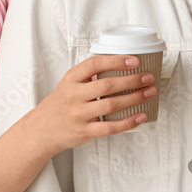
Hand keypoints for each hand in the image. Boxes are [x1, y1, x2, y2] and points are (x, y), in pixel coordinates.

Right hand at [27, 55, 156, 155]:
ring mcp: (79, 115)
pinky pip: (110, 127)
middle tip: (149, 77)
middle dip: (132, 80)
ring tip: (150, 92)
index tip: (135, 60)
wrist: (41, 129)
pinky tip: (141, 115)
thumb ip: (88, 75)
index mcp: (71, 79)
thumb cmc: (61, 103)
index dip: (116, 61)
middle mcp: (74, 95)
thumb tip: (120, 63)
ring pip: (111, 105)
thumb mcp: (68, 83)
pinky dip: (128, 122)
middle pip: (107, 85)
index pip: (94, 64)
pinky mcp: (85, 132)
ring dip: (134, 98)